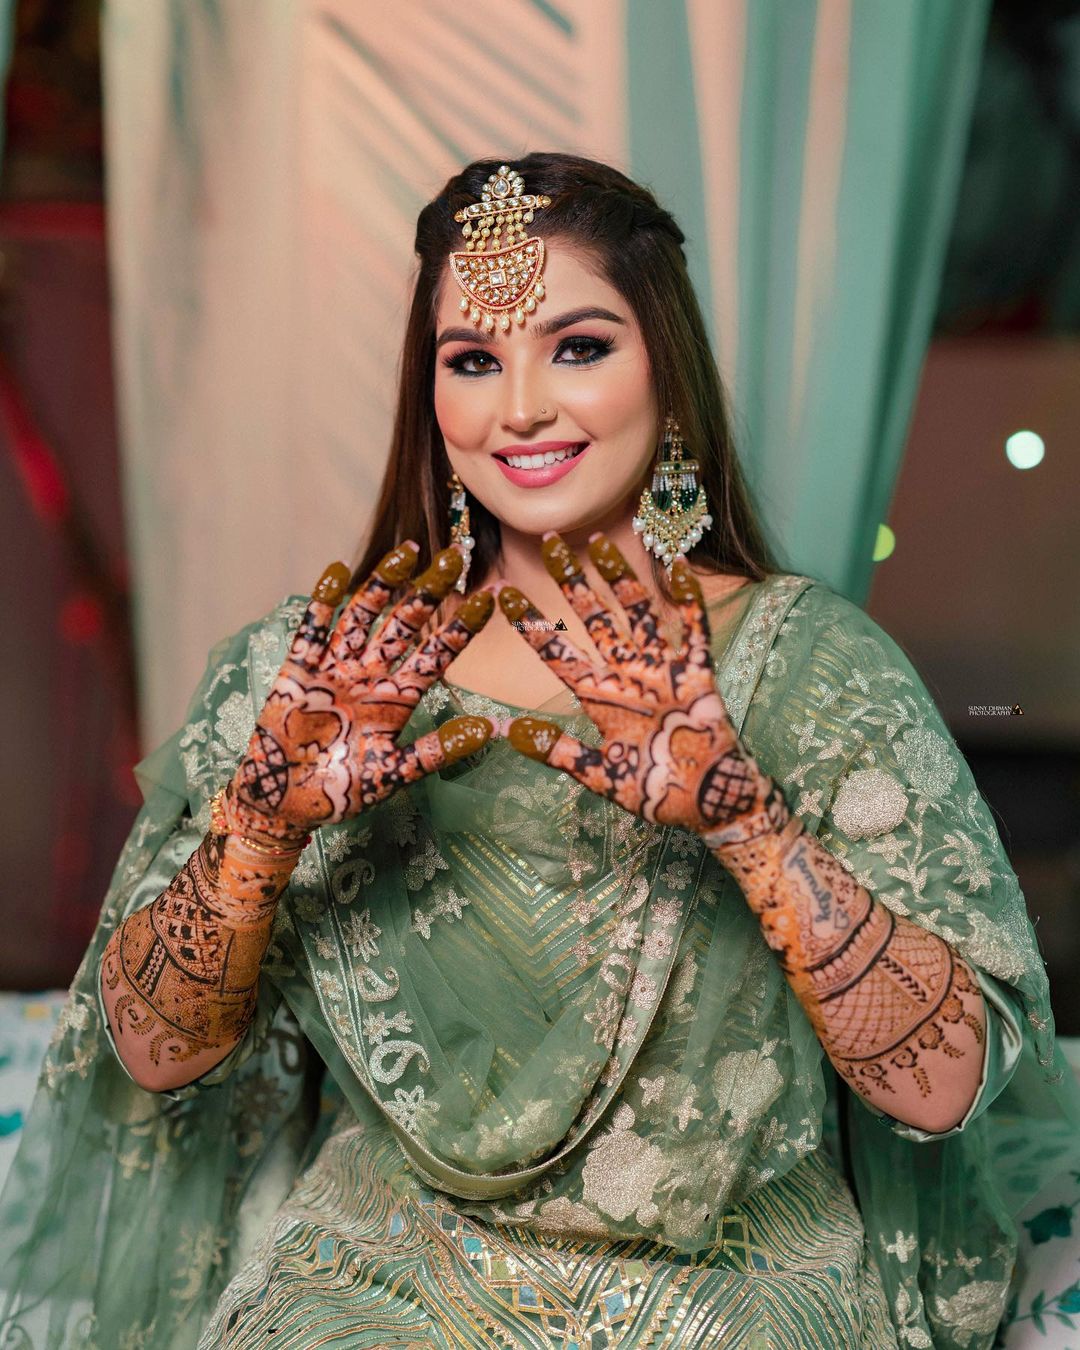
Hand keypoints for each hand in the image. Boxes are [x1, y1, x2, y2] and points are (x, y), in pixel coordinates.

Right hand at [222, 541, 495, 845]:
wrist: (285, 804)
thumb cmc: (341, 792)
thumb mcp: (394, 773)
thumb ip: (436, 751)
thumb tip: (489, 730)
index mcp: (398, 699)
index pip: (437, 655)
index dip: (462, 628)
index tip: (490, 599)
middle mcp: (371, 675)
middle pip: (404, 624)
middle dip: (429, 591)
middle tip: (455, 556)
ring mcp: (335, 669)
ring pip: (364, 616)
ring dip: (384, 584)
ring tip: (409, 553)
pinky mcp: (298, 670)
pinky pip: (313, 630)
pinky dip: (324, 601)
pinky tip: (338, 570)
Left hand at [498, 533, 788, 849]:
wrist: (708, 806)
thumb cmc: (654, 793)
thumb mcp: (600, 775)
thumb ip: (558, 753)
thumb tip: (508, 732)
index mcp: (599, 697)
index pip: (558, 653)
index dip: (532, 624)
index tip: (502, 595)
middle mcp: (627, 674)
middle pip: (595, 618)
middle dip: (572, 580)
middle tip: (549, 541)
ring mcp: (662, 670)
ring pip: (637, 612)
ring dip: (619, 577)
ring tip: (599, 541)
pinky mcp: (697, 674)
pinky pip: (693, 628)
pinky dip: (687, 597)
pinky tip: (677, 564)